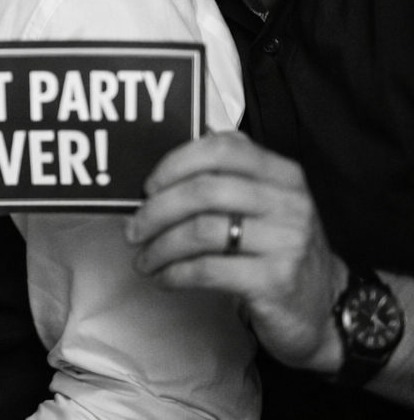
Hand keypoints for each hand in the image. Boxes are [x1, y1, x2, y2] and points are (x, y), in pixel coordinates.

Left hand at [127, 131, 346, 373]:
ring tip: (144, 258)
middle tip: (134, 229)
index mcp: (282, 174)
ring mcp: (286, 241)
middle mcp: (289, 202)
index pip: (221, 148)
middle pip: (204, 191)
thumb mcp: (263, 206)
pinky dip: (175, 273)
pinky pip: (208, 270)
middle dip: (157, 211)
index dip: (175, 164)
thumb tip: (158, 175)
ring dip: (160, 246)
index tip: (149, 186)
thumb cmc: (276, 249)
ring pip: (201, 232)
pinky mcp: (276, 280)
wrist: (321, 307)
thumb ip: (224, 181)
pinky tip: (164, 277)